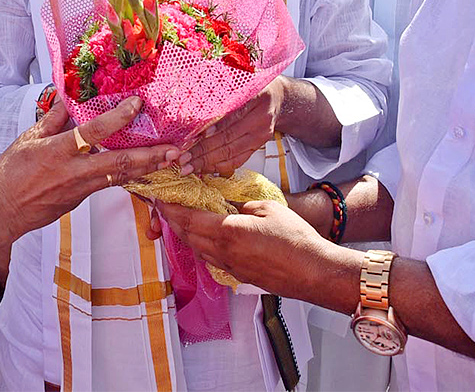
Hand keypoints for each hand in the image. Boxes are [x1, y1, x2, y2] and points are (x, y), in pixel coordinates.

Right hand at [0, 98, 178, 251]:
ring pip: (120, 177)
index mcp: (59, 151)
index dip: (117, 118)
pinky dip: (127, 177)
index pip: (94, 132)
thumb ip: (54, 118)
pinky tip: (142, 170)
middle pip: (120, 163)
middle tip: (174, 149)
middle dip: (150, 156)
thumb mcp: (28, 139)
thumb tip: (71, 98)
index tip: (137, 104)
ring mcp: (80, 190)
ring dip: (147, 168)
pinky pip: (108, 185)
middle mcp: (74, 172)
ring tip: (169, 160)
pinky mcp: (81, 200)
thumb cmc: (10, 174)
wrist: (2, 213)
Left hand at [152, 199, 327, 297]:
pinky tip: (205, 238)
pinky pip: (211, 259)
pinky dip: (201, 246)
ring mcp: (230, 267)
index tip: (160, 198)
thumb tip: (227, 204)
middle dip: (173, 220)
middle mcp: (224, 252)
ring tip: (181, 220)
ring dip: (185, 235)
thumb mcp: (267, 208)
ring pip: (197, 250)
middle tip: (165, 207)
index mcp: (228, 231)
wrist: (314, 272)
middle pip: (187, 236)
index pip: (189, 219)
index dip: (171, 208)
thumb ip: (241, 204)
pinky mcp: (239, 276)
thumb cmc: (296, 239)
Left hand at [180, 77, 288, 175]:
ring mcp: (261, 136)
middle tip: (184, 159)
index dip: (213, 128)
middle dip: (204, 151)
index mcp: (257, 99)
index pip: (232, 117)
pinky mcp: (258, 146)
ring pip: (232, 153)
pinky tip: (203, 169)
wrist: (278, 97)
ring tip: (188, 167)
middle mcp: (260, 120)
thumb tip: (193, 108)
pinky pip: (238, 160)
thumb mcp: (241, 81)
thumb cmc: (254, 86)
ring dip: (208, 163)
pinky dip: (219, 166)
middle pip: (229, 139)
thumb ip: (222, 92)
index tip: (195, 137)